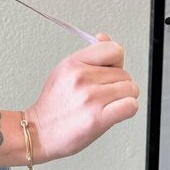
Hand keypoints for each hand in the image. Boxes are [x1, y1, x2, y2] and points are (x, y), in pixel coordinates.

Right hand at [26, 32, 139, 162]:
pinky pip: (130, 106)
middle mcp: (82, 78)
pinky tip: (113, 113)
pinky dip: (127, 110)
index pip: (114, 49)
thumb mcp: (64, 72)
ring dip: (124, 98)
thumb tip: (103, 37)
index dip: (116, 62)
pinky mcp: (98, 118)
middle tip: (101, 95)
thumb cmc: (53, 105)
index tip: (108, 71)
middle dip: (118, 84)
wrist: (39, 132)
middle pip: (125, 73)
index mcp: (73, 63)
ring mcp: (90, 98)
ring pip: (130, 89)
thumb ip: (88, 56)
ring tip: (106, 105)